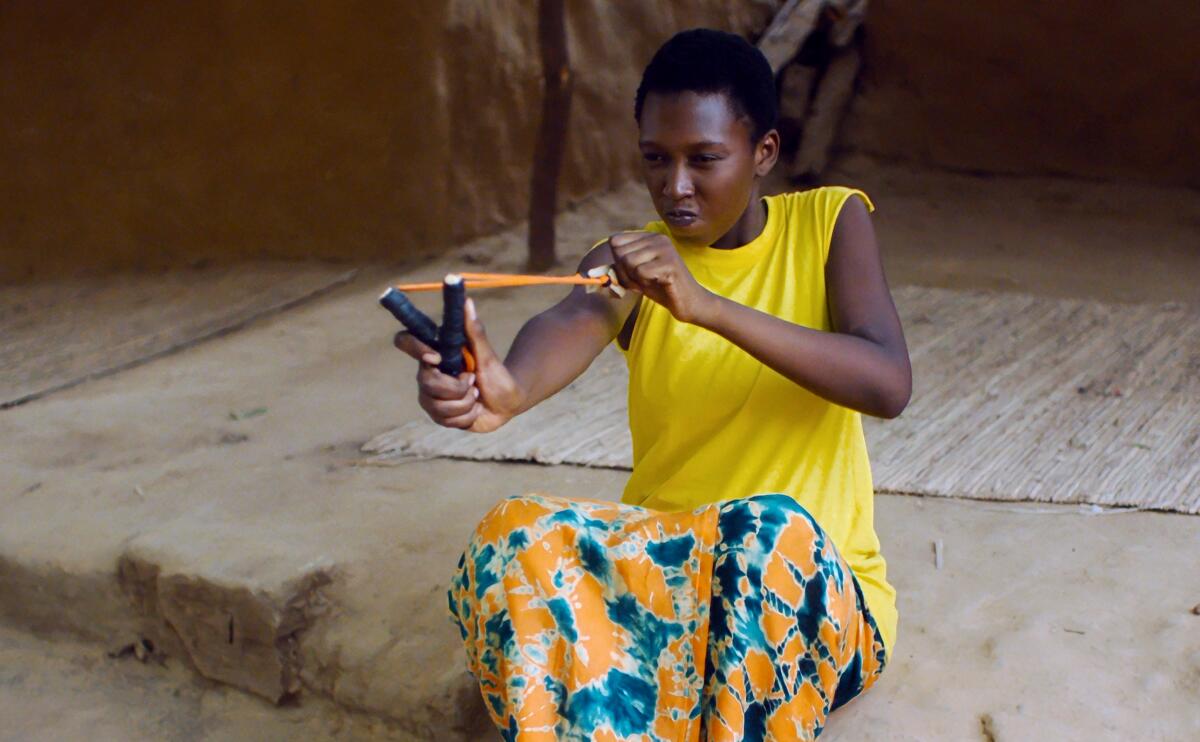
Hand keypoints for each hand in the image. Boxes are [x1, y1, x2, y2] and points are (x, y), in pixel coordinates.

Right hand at [393, 299, 523, 432]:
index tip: (437, 357)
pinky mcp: (438, 416)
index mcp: (435, 354)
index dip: (415, 348)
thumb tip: (467, 301)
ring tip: (475, 396)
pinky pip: (447, 421)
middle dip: (457, 387)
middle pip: (426, 383)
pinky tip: (474, 410)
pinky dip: (467, 417)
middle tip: (473, 381)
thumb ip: (475, 330)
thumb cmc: (498, 375)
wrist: (507, 403)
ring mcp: (430, 397)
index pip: (405, 341)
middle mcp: (427, 375)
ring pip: (439, 406)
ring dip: (466, 403)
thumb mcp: (487, 354)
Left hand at [608, 231, 715, 323]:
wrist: (690, 304)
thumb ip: (617, 270)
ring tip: (652, 283)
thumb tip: (590, 273)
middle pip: (620, 253)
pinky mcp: (670, 263)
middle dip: (626, 273)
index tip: (632, 273)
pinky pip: (641, 273)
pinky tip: (660, 285)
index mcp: (649, 237)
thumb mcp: (635, 277)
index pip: (615, 241)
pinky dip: (646, 284)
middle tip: (643, 281)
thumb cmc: (662, 289)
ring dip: (636, 280)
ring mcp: (665, 249)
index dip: (617, 262)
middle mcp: (657, 238)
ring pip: (629, 262)